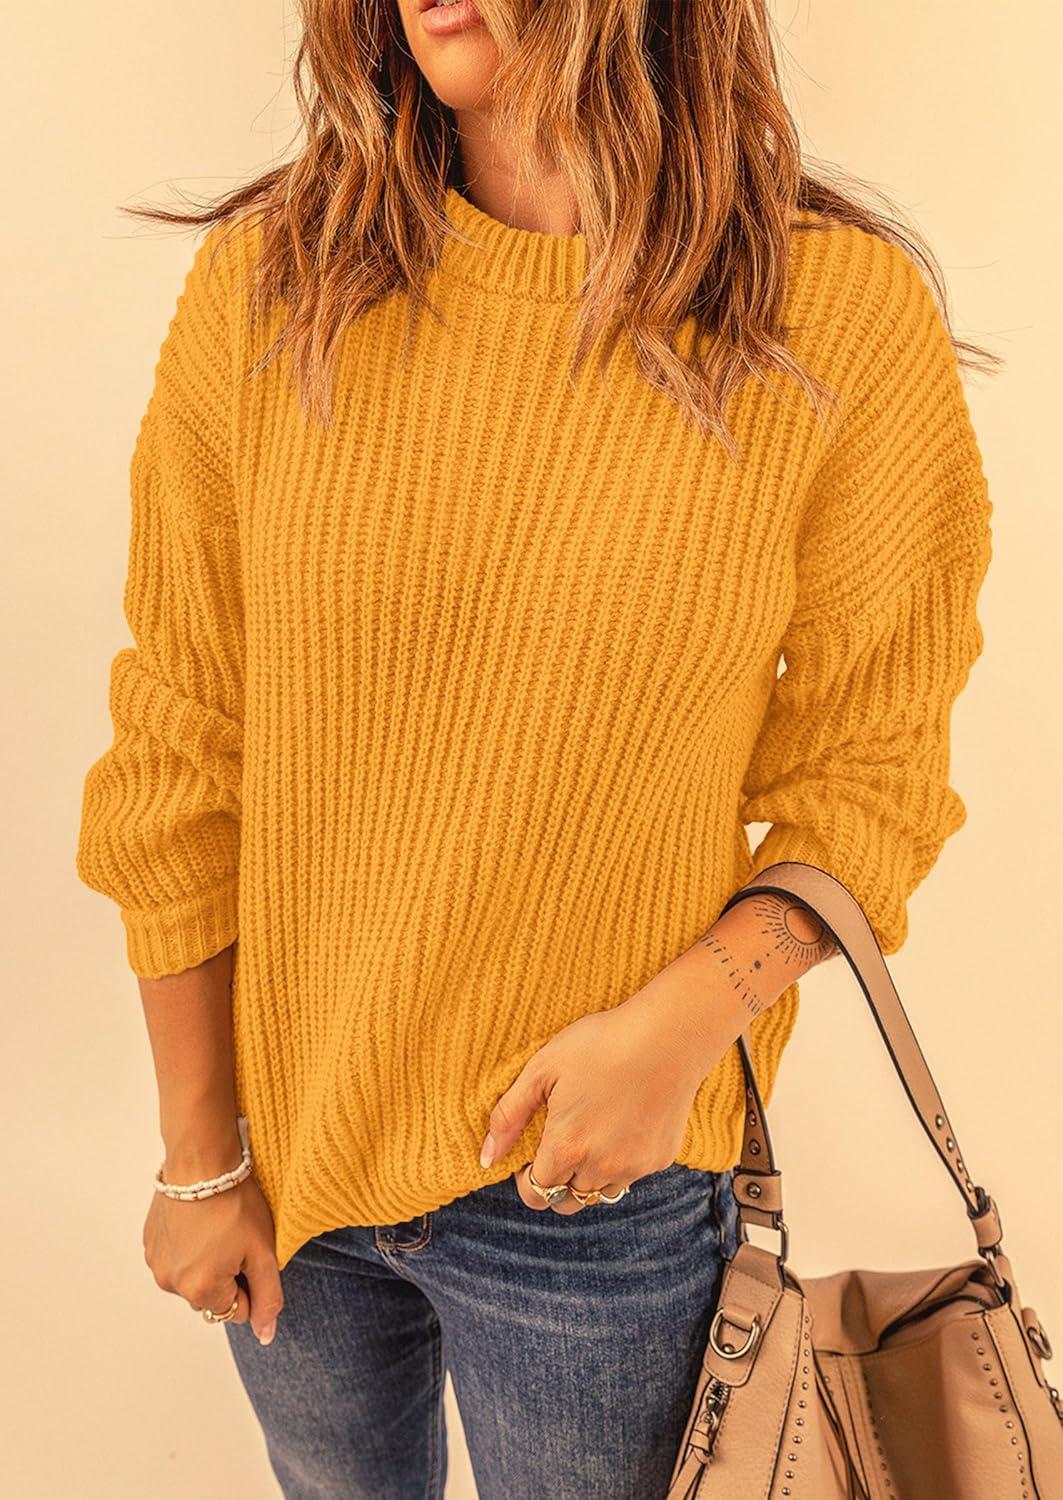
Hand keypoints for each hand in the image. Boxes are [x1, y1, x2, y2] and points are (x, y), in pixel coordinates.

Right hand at [143, 1171, 283, 1344]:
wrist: (202, 1160)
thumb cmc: (235, 1202)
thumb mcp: (263, 1252)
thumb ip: (268, 1298)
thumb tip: (265, 1336)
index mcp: (201, 1291)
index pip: (236, 1311)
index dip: (250, 1282)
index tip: (250, 1252)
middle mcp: (171, 1284)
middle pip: (211, 1296)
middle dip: (227, 1275)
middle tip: (236, 1237)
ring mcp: (156, 1262)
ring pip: (192, 1278)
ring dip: (206, 1262)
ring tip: (217, 1227)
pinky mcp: (150, 1242)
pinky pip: (175, 1258)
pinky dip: (189, 1248)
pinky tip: (200, 1221)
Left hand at [479, 979, 731, 1214]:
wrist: (668, 1034)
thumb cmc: (600, 1043)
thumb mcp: (542, 1069)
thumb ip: (509, 1116)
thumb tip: (487, 1158)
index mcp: (567, 1148)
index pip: (536, 1194)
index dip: (527, 1178)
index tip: (531, 1155)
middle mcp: (600, 1167)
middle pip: (567, 1202)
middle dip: (556, 1181)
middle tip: (560, 1144)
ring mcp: (634, 1167)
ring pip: (599, 1194)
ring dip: (587, 1178)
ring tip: (589, 1137)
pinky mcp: (659, 1159)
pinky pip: (631, 1176)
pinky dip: (620, 1163)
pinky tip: (620, 1126)